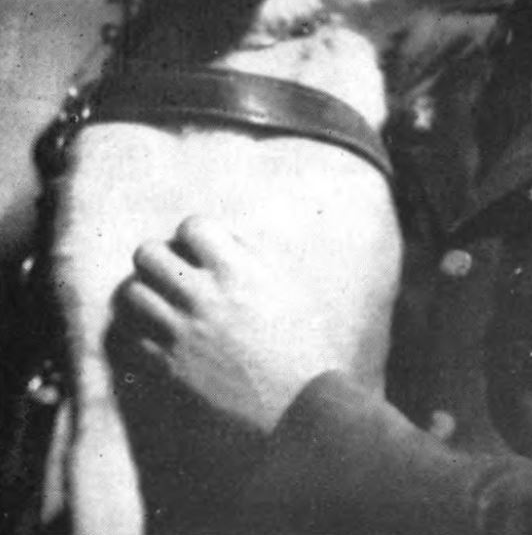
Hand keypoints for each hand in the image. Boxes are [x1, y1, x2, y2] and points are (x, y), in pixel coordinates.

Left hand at [115, 216, 339, 434]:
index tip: (202, 248)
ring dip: (144, 292)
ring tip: (160, 301)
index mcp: (237, 271)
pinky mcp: (168, 367)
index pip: (192, 226)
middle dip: (159, 257)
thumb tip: (221, 244)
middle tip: (173, 272)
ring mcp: (180, 332)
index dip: (195, 234)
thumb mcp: (286, 288)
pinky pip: (129, 337)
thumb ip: (250, 261)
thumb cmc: (302, 344)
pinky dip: (137, 330)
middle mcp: (203, 296)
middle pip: (147, 254)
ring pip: (130, 293)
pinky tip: (156, 333)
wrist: (298, 405)